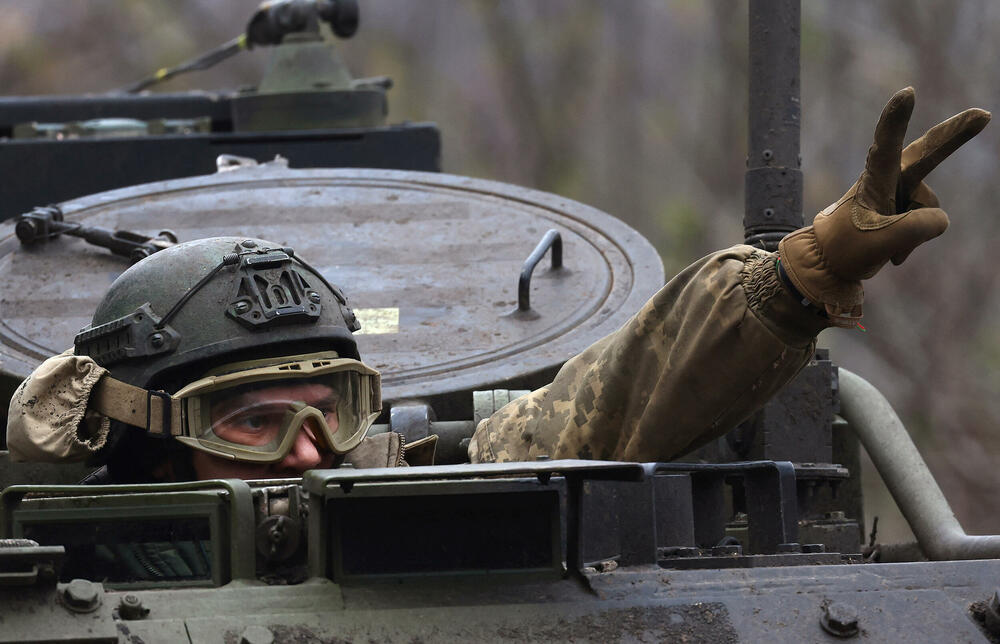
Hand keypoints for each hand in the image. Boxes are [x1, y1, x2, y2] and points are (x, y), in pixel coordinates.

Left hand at [779, 87, 989, 326]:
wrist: (831, 262)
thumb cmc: (847, 248)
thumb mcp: (882, 243)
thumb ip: (918, 228)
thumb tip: (942, 218)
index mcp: (874, 178)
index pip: (885, 145)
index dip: (896, 119)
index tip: (907, 93)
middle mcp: (888, 178)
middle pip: (927, 153)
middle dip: (954, 135)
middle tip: (983, 116)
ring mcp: (898, 190)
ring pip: (928, 209)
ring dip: (912, 233)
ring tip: (884, 244)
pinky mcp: (904, 203)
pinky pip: (927, 222)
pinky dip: (912, 239)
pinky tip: (891, 250)